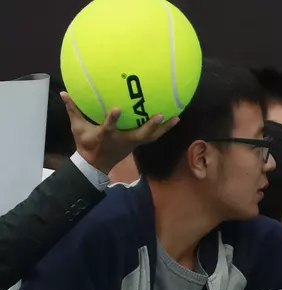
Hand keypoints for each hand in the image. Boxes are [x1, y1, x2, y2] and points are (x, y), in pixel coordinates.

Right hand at [63, 92, 177, 173]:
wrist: (95, 164)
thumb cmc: (86, 144)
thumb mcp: (78, 128)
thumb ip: (73, 110)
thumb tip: (64, 92)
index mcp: (106, 137)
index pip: (109, 128)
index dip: (113, 120)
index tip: (117, 109)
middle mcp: (123, 140)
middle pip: (139, 135)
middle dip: (149, 126)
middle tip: (161, 115)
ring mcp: (132, 143)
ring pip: (150, 137)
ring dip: (163, 129)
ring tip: (177, 118)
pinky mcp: (137, 143)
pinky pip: (152, 137)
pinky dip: (162, 130)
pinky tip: (172, 120)